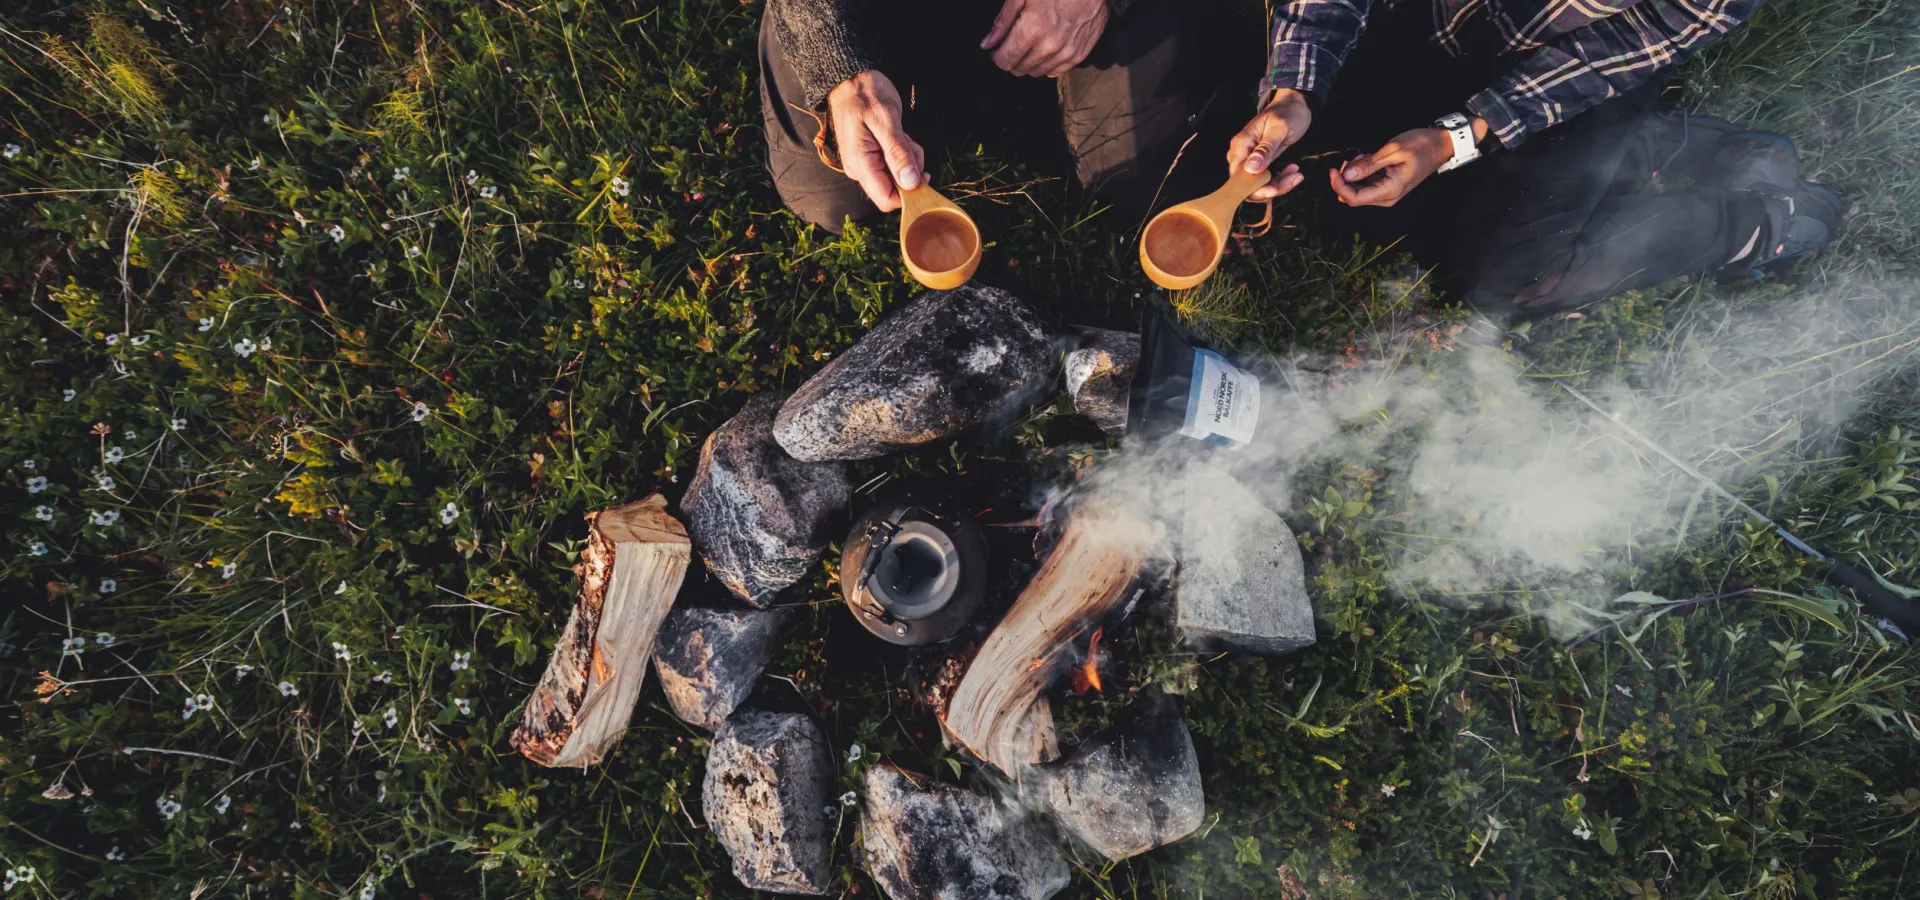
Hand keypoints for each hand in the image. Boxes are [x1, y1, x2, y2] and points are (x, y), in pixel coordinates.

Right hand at [826, 71, 925, 212]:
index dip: (909, 193)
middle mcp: (859, 170)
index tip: (924, 174)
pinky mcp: (870, 157)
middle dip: (910, 170)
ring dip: (908, 158)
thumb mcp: (887, 121)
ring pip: (896, 177)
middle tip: (908, 142)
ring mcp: (864, 164)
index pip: (886, 200)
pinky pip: (892, 165)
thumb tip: (911, 183)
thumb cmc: (866, 95)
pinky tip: (899, 135)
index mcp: (861, 164)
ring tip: (902, 135)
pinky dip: (902, 152)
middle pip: (894, 189)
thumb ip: (898, 153)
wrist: (851, 79)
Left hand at [981, 0, 1108, 77]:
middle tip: (1015, 41)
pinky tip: (1047, 47)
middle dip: (1013, 58)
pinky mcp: (1080, 54)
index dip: (997, 55)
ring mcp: (1066, 52)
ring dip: (1030, 61)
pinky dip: (1048, 63)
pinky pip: (1057, 71)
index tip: (998, 47)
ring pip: (1037, 72)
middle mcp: (1049, 46)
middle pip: (1020, 69)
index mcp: (1032, 29)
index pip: (1005, 60)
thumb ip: (1003, 20)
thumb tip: (987, 44)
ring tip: (1032, 42)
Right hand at [1227, 89, 1312, 200]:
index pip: (1239, 178)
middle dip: (1270, 189)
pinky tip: (1292, 171)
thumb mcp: (1279, 129)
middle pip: (1247, 186)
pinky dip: (1279, 181)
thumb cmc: (1287, 113)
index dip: (1256, 189)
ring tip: (1296, 174)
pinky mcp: (1259, 164)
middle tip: (1293, 179)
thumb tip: (1251, 169)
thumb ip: (1265, 149)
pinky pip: (1264, 181)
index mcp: (1241, 145)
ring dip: (1278, 185)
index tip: (1276, 187)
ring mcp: (1249, 160)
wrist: (1295, 105)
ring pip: (1257, 187)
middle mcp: (1241, 155)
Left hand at [1330, 118, 1486, 207]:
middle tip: (1353, 158)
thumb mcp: (1393, 150)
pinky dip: (1361, 172)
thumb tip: (1347, 175)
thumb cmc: (1421, 145)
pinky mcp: (1387, 186)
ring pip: (1358, 190)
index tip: (1334, 169)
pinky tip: (1368, 158)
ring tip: (1364, 155)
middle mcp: (1387, 197)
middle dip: (1346, 178)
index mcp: (1389, 190)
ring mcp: (1387, 193)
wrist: (1440, 145)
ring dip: (1354, 174)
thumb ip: (1369, 164)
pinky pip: (1366, 184)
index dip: (1339, 185)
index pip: (1353, 198)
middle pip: (1353, 196)